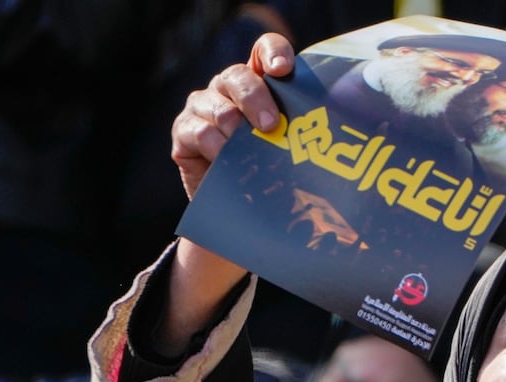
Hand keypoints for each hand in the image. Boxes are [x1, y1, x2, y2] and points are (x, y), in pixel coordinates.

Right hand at [170, 31, 294, 200]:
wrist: (238, 208)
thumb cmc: (271, 175)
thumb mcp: (290, 152)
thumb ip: (300, 134)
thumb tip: (321, 138)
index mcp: (258, 83)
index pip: (264, 50)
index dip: (273, 52)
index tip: (283, 70)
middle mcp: (227, 88)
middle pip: (238, 76)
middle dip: (256, 99)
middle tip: (271, 125)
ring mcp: (203, 106)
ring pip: (220, 107)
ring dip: (238, 132)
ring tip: (251, 154)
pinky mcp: (184, 131)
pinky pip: (199, 132)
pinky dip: (217, 148)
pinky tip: (228, 161)